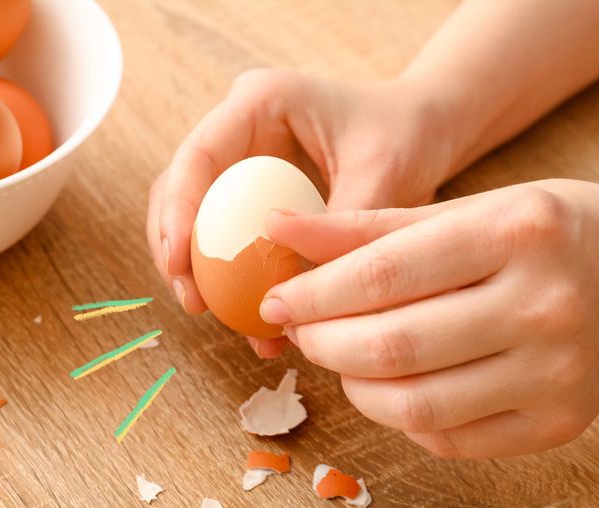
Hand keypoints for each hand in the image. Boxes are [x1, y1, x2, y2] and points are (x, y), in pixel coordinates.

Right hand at [146, 68, 456, 356]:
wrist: (423, 131)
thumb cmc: (406, 135)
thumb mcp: (382, 173)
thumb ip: (339, 225)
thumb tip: (295, 290)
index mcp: (261, 102)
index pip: (200, 155)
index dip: (178, 210)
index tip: (179, 264)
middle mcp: (240, 128)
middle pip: (180, 186)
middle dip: (175, 246)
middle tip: (192, 300)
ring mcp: (242, 160)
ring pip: (195, 214)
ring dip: (195, 265)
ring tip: (207, 312)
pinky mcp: (252, 192)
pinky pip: (226, 234)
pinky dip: (229, 274)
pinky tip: (246, 314)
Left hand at [260, 179, 598, 457]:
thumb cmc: (544, 233)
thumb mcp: (466, 209)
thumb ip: (369, 226)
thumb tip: (278, 229)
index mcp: (517, 232)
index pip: (383, 275)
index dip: (313, 293)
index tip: (276, 299)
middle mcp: (544, 305)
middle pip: (393, 345)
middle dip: (323, 343)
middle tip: (300, 329)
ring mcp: (557, 373)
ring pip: (415, 404)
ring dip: (354, 385)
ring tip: (340, 357)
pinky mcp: (558, 422)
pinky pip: (449, 437)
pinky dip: (400, 416)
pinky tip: (391, 384)